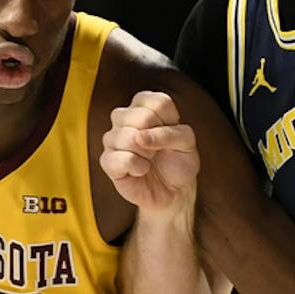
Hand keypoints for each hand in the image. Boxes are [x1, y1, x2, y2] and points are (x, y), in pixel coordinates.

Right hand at [100, 91, 199, 213]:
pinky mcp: (108, 160)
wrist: (172, 191)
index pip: (157, 102)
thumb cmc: (177, 162)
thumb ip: (170, 133)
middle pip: (142, 116)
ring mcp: (113, 138)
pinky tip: (141, 169)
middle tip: (159, 148)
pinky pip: (120, 158)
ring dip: (147, 153)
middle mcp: (125, 117)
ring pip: (128, 137)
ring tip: (150, 160)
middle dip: (157, 137)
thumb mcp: (186, 142)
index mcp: (145, 105)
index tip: (172, 132)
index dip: (170, 121)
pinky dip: (137, 167)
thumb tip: (140, 136)